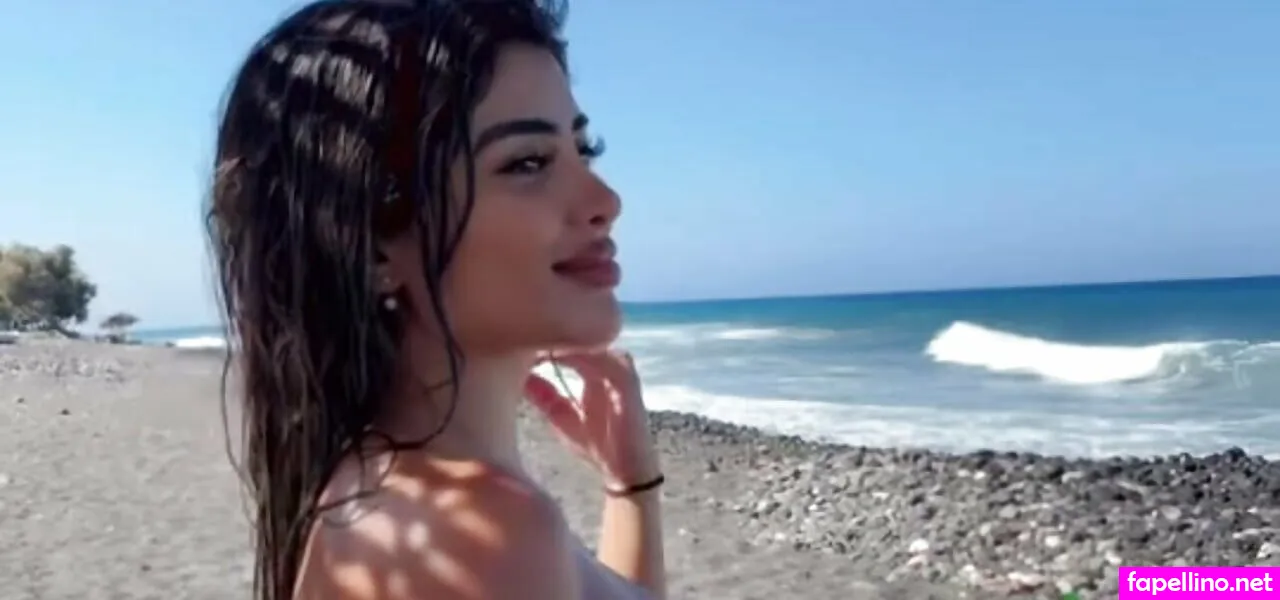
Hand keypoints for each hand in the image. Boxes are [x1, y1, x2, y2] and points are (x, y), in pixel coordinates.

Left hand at [524, 349, 660, 488]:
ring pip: (589, 342)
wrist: (624, 469)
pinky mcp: (627, 378)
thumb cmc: (596, 443)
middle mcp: (607, 363)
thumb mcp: (559, 415)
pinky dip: (580, 355)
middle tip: (521, 335)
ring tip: (535, 343)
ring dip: (563, 341)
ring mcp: (619, 368)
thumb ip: (542, 394)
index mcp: (592, 369)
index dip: (540, 340)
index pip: (565, 343)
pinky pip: (603, 357)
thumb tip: (518, 375)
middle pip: (577, 337)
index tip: (513, 342)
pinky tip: (556, 356)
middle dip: (550, 335)